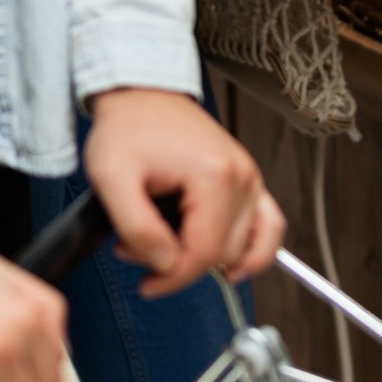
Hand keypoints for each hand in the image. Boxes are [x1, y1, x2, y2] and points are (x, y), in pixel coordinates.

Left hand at [83, 88, 285, 296]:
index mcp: (214, 175)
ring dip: (211, 260)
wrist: (144, 97)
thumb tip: (164, 264)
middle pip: (224, 253)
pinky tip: (234, 265)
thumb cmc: (129, 129)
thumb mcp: (112, 179)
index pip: (205, 253)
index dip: (173, 278)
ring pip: (247, 246)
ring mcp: (251, 178)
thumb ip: (138, 228)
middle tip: (143, 249)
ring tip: (178, 255)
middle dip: (182, 264)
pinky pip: (269, 226)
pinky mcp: (250, 180)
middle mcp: (242, 177)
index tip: (147, 284)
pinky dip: (257, 250)